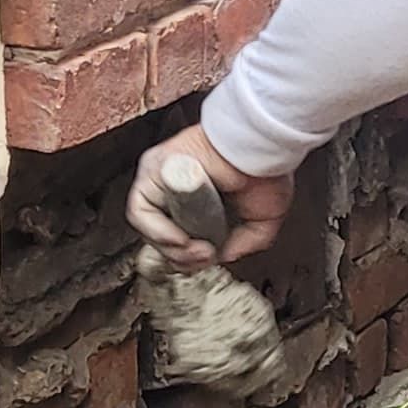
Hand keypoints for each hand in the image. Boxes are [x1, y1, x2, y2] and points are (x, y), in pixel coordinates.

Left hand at [127, 127, 294, 268]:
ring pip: (148, 227)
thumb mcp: (261, 221)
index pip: (178, 238)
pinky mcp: (153, 170)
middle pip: (161, 237)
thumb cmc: (265, 172)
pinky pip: (141, 210)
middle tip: (206, 256)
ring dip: (172, 248)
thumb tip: (221, 256)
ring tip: (198, 249)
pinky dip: (157, 232)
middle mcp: (174, 190)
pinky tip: (182, 239)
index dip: (190, 257)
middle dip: (183, 257)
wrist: (260, 149)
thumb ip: (243, 243)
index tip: (209, 257)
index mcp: (197, 200)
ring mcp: (161, 180)